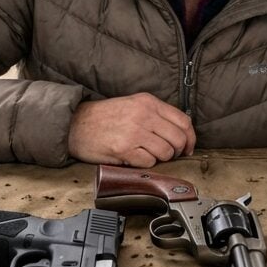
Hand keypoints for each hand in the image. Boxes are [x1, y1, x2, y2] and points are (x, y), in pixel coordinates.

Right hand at [67, 93, 195, 166]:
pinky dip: (145, 163)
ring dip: (160, 158)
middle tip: (168, 154)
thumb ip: (156, 115)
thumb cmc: (105, 117)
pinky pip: (149, 162)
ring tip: (146, 154)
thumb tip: (182, 133)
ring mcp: (134, 132)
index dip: (190, 137)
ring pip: (166, 152)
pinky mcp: (124, 149)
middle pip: (178, 138)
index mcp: (148, 102)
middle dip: (177, 151)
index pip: (183, 121)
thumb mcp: (133, 105)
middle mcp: (144, 114)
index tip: (188, 147)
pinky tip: (134, 157)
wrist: (75, 124)